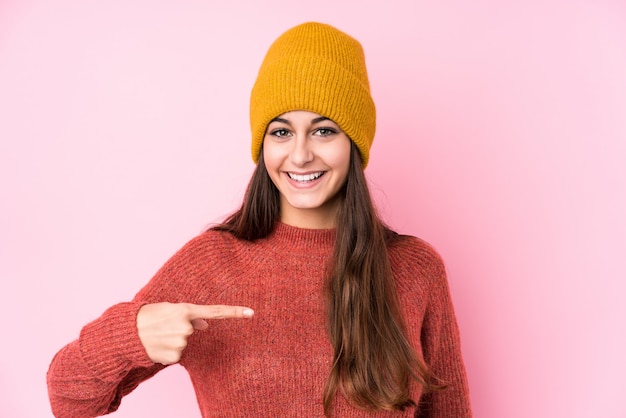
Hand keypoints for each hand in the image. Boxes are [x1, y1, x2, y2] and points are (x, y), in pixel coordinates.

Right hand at [136, 302, 253, 364]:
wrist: (127, 333)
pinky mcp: (175, 356)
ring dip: (172, 340)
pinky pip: (177, 355)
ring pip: (184, 343)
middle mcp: (186, 326)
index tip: (251, 312)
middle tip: (162, 326)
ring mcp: (181, 342)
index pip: (215, 311)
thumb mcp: (170, 309)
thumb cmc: (148, 316)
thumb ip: (191, 316)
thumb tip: (206, 325)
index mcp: (185, 309)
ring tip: (157, 335)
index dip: (234, 312)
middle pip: (192, 331)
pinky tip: (157, 345)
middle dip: (180, 329)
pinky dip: (168, 351)